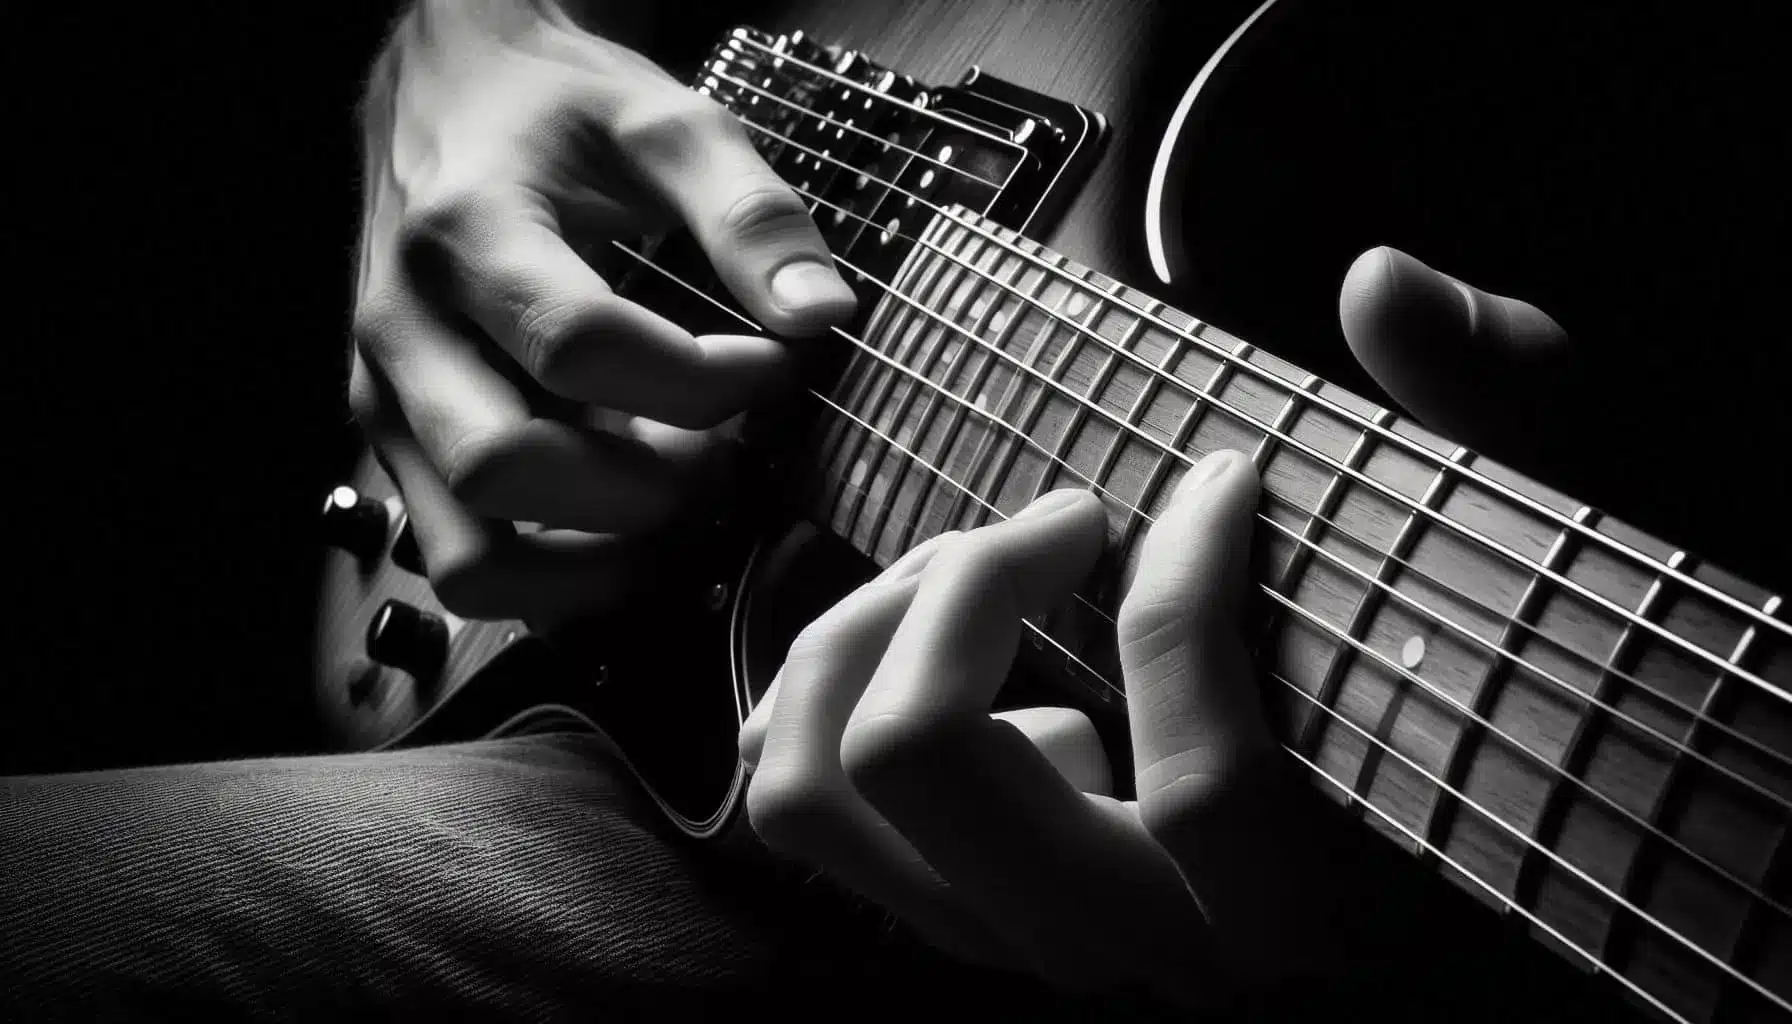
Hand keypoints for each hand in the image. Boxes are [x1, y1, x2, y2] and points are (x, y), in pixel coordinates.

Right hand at [345, 0, 855, 624]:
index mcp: (468, 231)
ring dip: (592, 564)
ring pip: (469, 554)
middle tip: (720, 454)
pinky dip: (552, 580)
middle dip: (645, 488)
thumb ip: (749, 212)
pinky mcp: (395, 448)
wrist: (447, 96)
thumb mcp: (664, 122)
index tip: (772, 367)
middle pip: (506, 466)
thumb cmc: (557, 111)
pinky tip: (623, 534)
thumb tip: (823, 315)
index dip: (698, 382)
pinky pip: (463, 563)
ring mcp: (386, 401)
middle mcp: (404, 329)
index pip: (578, 346)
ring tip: (671, 507)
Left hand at [737, 245, 1574, 1003]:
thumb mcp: (1509, 578)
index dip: (1189, 587)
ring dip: (863, 634)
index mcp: (1286, 922)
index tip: (1222, 476)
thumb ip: (1492, 413)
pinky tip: (945, 643)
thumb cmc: (1462, 738)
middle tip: (1059, 520)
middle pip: (928, 758)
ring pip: (819, 789)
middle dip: (964, 584)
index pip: (1202, 784)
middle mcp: (1125, 953)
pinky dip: (830, 692)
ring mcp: (1010, 939)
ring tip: (973, 570)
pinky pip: (807, 801)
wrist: (1395, 907)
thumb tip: (1383, 287)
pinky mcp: (951, 909)